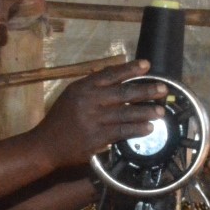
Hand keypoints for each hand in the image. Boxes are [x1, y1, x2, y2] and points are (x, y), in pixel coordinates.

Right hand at [29, 59, 168, 168]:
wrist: (46, 144)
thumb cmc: (60, 118)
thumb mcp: (71, 96)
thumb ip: (91, 86)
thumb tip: (115, 74)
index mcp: (82, 88)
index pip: (110, 74)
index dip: (130, 69)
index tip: (147, 65)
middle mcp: (88, 101)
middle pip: (123, 92)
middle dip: (146, 90)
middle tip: (163, 89)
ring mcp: (93, 120)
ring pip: (125, 113)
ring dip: (146, 111)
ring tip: (160, 111)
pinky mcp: (97, 138)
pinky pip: (122, 131)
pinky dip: (137, 129)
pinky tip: (148, 128)